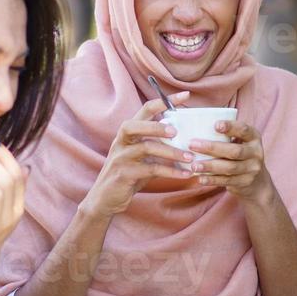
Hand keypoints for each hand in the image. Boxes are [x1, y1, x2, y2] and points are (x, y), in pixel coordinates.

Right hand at [84, 92, 195, 217]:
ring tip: (190, 158)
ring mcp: (121, 157)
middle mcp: (121, 142)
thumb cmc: (127, 177)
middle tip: (178, 131)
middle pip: (136, 124)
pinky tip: (185, 174)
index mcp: (127, 134)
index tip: (185, 95)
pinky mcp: (124, 174)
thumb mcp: (142, 159)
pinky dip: (170, 171)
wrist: (106, 199)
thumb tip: (184, 141)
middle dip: (158, 125)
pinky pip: (151, 169)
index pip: (144, 110)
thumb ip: (157, 148)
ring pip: (146, 147)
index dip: (163, 101)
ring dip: (171, 152)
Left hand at [189, 119, 271, 203]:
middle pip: (234, 151)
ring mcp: (252, 169)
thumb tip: (196, 128)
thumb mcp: (240, 142)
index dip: (231, 127)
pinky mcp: (245, 182)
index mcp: (254, 138)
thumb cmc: (241, 154)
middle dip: (212, 148)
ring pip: (229, 168)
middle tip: (192, 145)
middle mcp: (256, 153)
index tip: (215, 125)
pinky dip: (212, 180)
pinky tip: (200, 178)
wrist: (257, 181)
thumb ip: (226, 136)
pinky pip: (226, 181)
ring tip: (194, 165)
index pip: (244, 130)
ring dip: (210, 166)